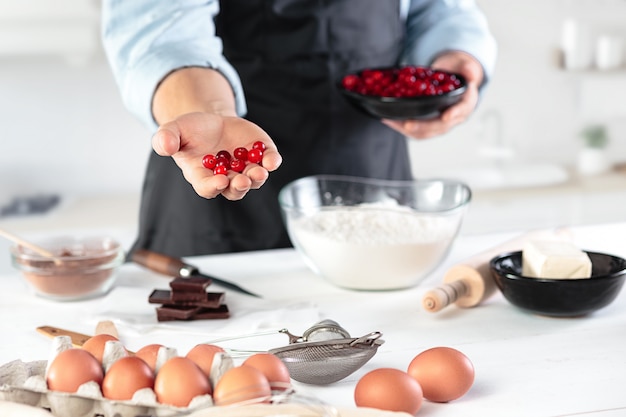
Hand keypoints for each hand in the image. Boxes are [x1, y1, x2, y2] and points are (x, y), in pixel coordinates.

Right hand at [152, 112, 281, 199]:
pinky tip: (272, 159)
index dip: (214, 187)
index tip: (219, 181)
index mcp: (203, 176)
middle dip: (239, 186)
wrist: (213, 121)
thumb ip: (165, 139)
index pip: (208, 188)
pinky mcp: (260, 155)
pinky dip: (272, 162)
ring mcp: (245, 168)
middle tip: (242, 180)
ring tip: (259, 172)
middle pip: (235, 189)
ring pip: (254, 180)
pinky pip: (269, 162)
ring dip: (257, 178)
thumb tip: (165, 146)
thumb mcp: (173, 131)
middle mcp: (227, 177)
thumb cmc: (191, 132)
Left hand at [382, 51, 484, 138]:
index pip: (462, 109)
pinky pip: (416, 130)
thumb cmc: (457, 72)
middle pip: (439, 126)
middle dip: (423, 126)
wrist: (454, 78)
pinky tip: (389, 120)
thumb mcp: (463, 65)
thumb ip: (467, 68)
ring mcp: (440, 124)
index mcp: (465, 102)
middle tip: (408, 124)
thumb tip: (470, 74)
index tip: (445, 117)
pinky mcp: (428, 125)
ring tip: (392, 121)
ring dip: (407, 129)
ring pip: (426, 132)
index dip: (454, 113)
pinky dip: (401, 127)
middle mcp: (454, 117)